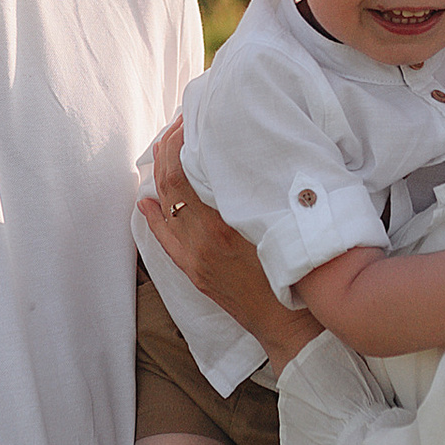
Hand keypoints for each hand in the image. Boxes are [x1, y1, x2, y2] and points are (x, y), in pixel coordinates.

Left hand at [141, 124, 316, 371]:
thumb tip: (240, 153)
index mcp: (222, 225)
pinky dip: (153, 217)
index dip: (179, 142)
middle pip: (169, 186)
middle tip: (178, 125)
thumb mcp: (282, 222)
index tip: (189, 118)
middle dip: (168, 151)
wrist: (292, 326)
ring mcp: (195, 260)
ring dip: (161, 176)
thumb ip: (258, 190)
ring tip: (164, 149)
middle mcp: (201, 242)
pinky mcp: (194, 273)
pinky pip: (165, 241)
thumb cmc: (300, 270)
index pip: (183, 173)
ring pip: (165, 209)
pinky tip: (144, 200)